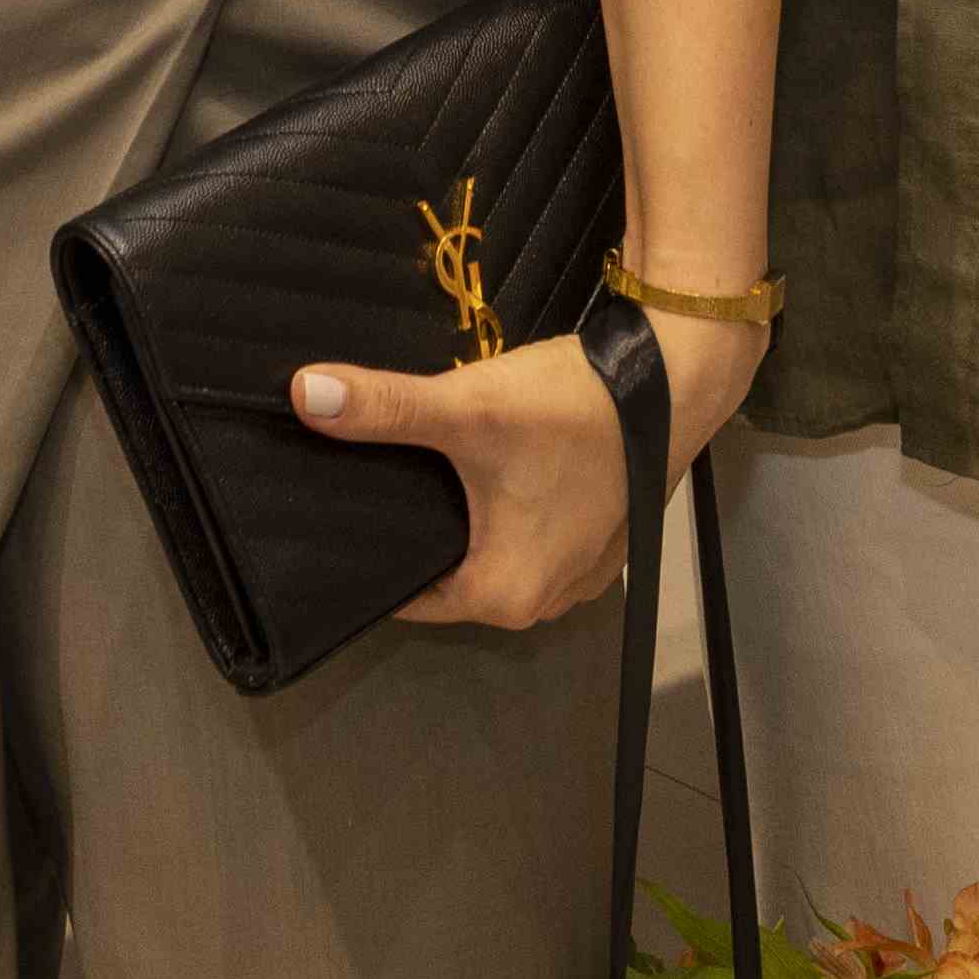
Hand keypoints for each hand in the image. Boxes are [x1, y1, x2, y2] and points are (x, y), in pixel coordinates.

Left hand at [288, 309, 769, 629]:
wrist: (676, 376)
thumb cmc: (574, 409)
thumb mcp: (469, 407)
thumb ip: (385, 408)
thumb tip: (302, 394)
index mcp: (504, 595)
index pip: (407, 594)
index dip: (373, 551)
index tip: (341, 510)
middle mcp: (542, 601)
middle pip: (450, 571)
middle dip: (421, 526)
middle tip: (380, 476)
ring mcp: (579, 574)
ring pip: (491, 551)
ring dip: (467, 515)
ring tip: (430, 467)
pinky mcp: (601, 541)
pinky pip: (530, 535)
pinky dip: (508, 508)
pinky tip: (490, 464)